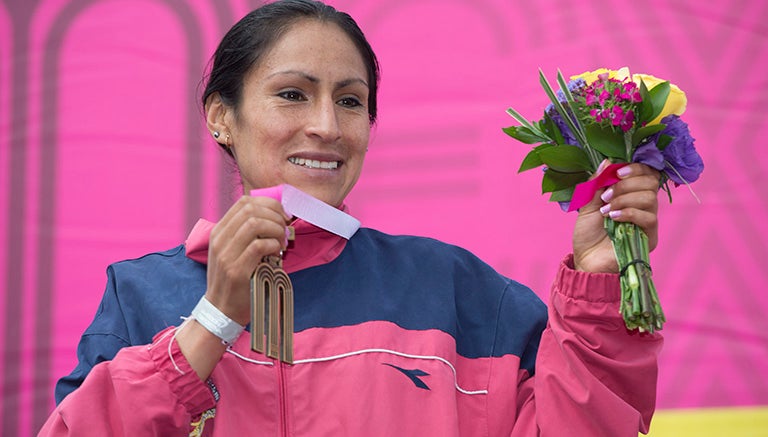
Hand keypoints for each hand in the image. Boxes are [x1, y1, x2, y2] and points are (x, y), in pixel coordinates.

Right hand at [205, 196, 290, 324]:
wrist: (221, 310)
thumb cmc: (235, 280)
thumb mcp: (234, 251)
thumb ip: (247, 235)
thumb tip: (277, 218)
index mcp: (219, 232)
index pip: (244, 202)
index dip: (268, 204)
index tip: (282, 215)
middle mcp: (219, 239)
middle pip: (250, 209)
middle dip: (275, 215)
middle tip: (285, 228)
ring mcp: (226, 255)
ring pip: (254, 223)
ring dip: (275, 229)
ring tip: (281, 241)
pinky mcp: (236, 270)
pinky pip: (259, 245)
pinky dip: (273, 245)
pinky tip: (276, 252)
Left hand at [572, 162, 659, 272]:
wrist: (586, 259)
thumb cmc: (588, 233)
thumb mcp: (587, 203)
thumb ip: (597, 182)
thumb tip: (607, 161)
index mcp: (631, 193)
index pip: (646, 172)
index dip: (635, 168)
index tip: (618, 172)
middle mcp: (643, 204)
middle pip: (650, 182)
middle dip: (626, 184)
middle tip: (606, 196)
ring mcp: (647, 220)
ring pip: (650, 198)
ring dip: (625, 199)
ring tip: (606, 209)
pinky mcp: (649, 236)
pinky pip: (649, 218)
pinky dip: (629, 213)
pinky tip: (613, 218)